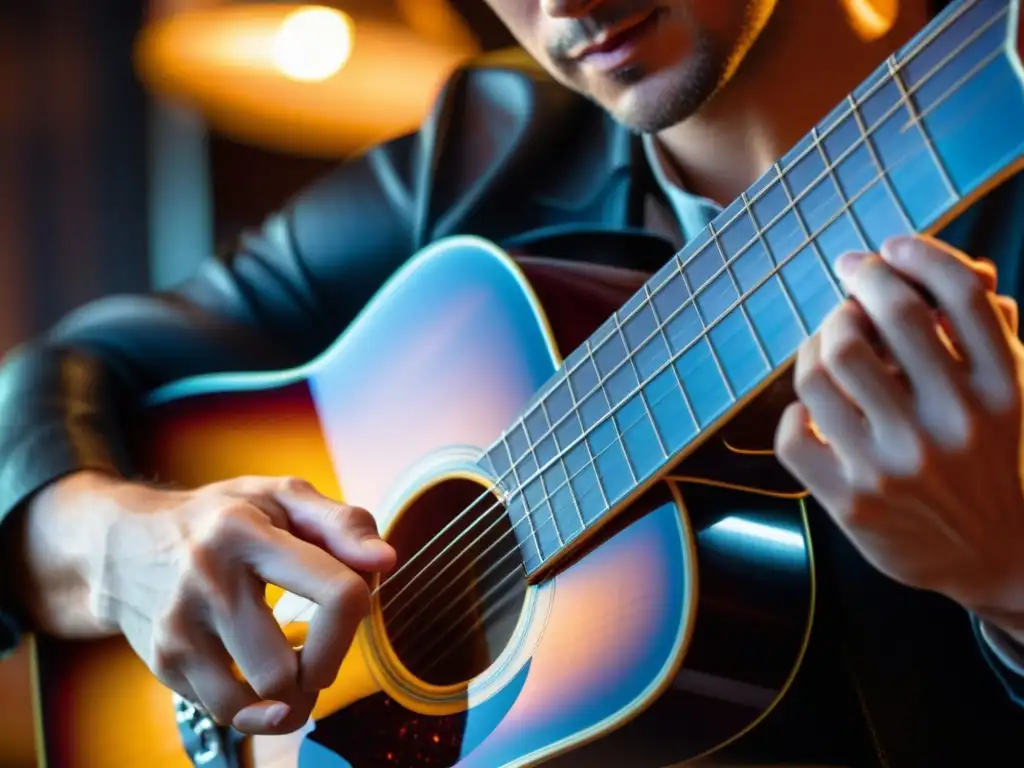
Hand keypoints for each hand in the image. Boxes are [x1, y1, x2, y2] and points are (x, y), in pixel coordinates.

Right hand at [20, 472, 395, 734]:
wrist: (124, 543)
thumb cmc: (221, 516)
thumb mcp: (282, 497)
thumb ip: (342, 523)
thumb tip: (386, 560)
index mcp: (246, 531)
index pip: (337, 591)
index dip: (361, 611)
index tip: (353, 605)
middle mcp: (207, 581)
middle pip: (294, 667)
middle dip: (325, 664)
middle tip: (320, 644)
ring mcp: (179, 628)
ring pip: (263, 699)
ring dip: (295, 694)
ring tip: (296, 663)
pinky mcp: (164, 662)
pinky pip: (229, 712)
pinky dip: (259, 707)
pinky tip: (262, 678)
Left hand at [774, 235, 1023, 640]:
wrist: (993, 557)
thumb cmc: (991, 459)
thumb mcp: (1008, 395)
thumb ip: (987, 330)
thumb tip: (957, 266)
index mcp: (1000, 390)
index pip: (962, 296)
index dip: (919, 255)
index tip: (890, 248)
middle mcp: (952, 425)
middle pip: (885, 319)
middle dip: (858, 285)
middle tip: (849, 281)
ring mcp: (897, 466)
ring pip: (826, 367)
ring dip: (817, 341)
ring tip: (826, 342)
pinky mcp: (853, 502)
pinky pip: (795, 433)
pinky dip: (795, 411)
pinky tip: (814, 411)